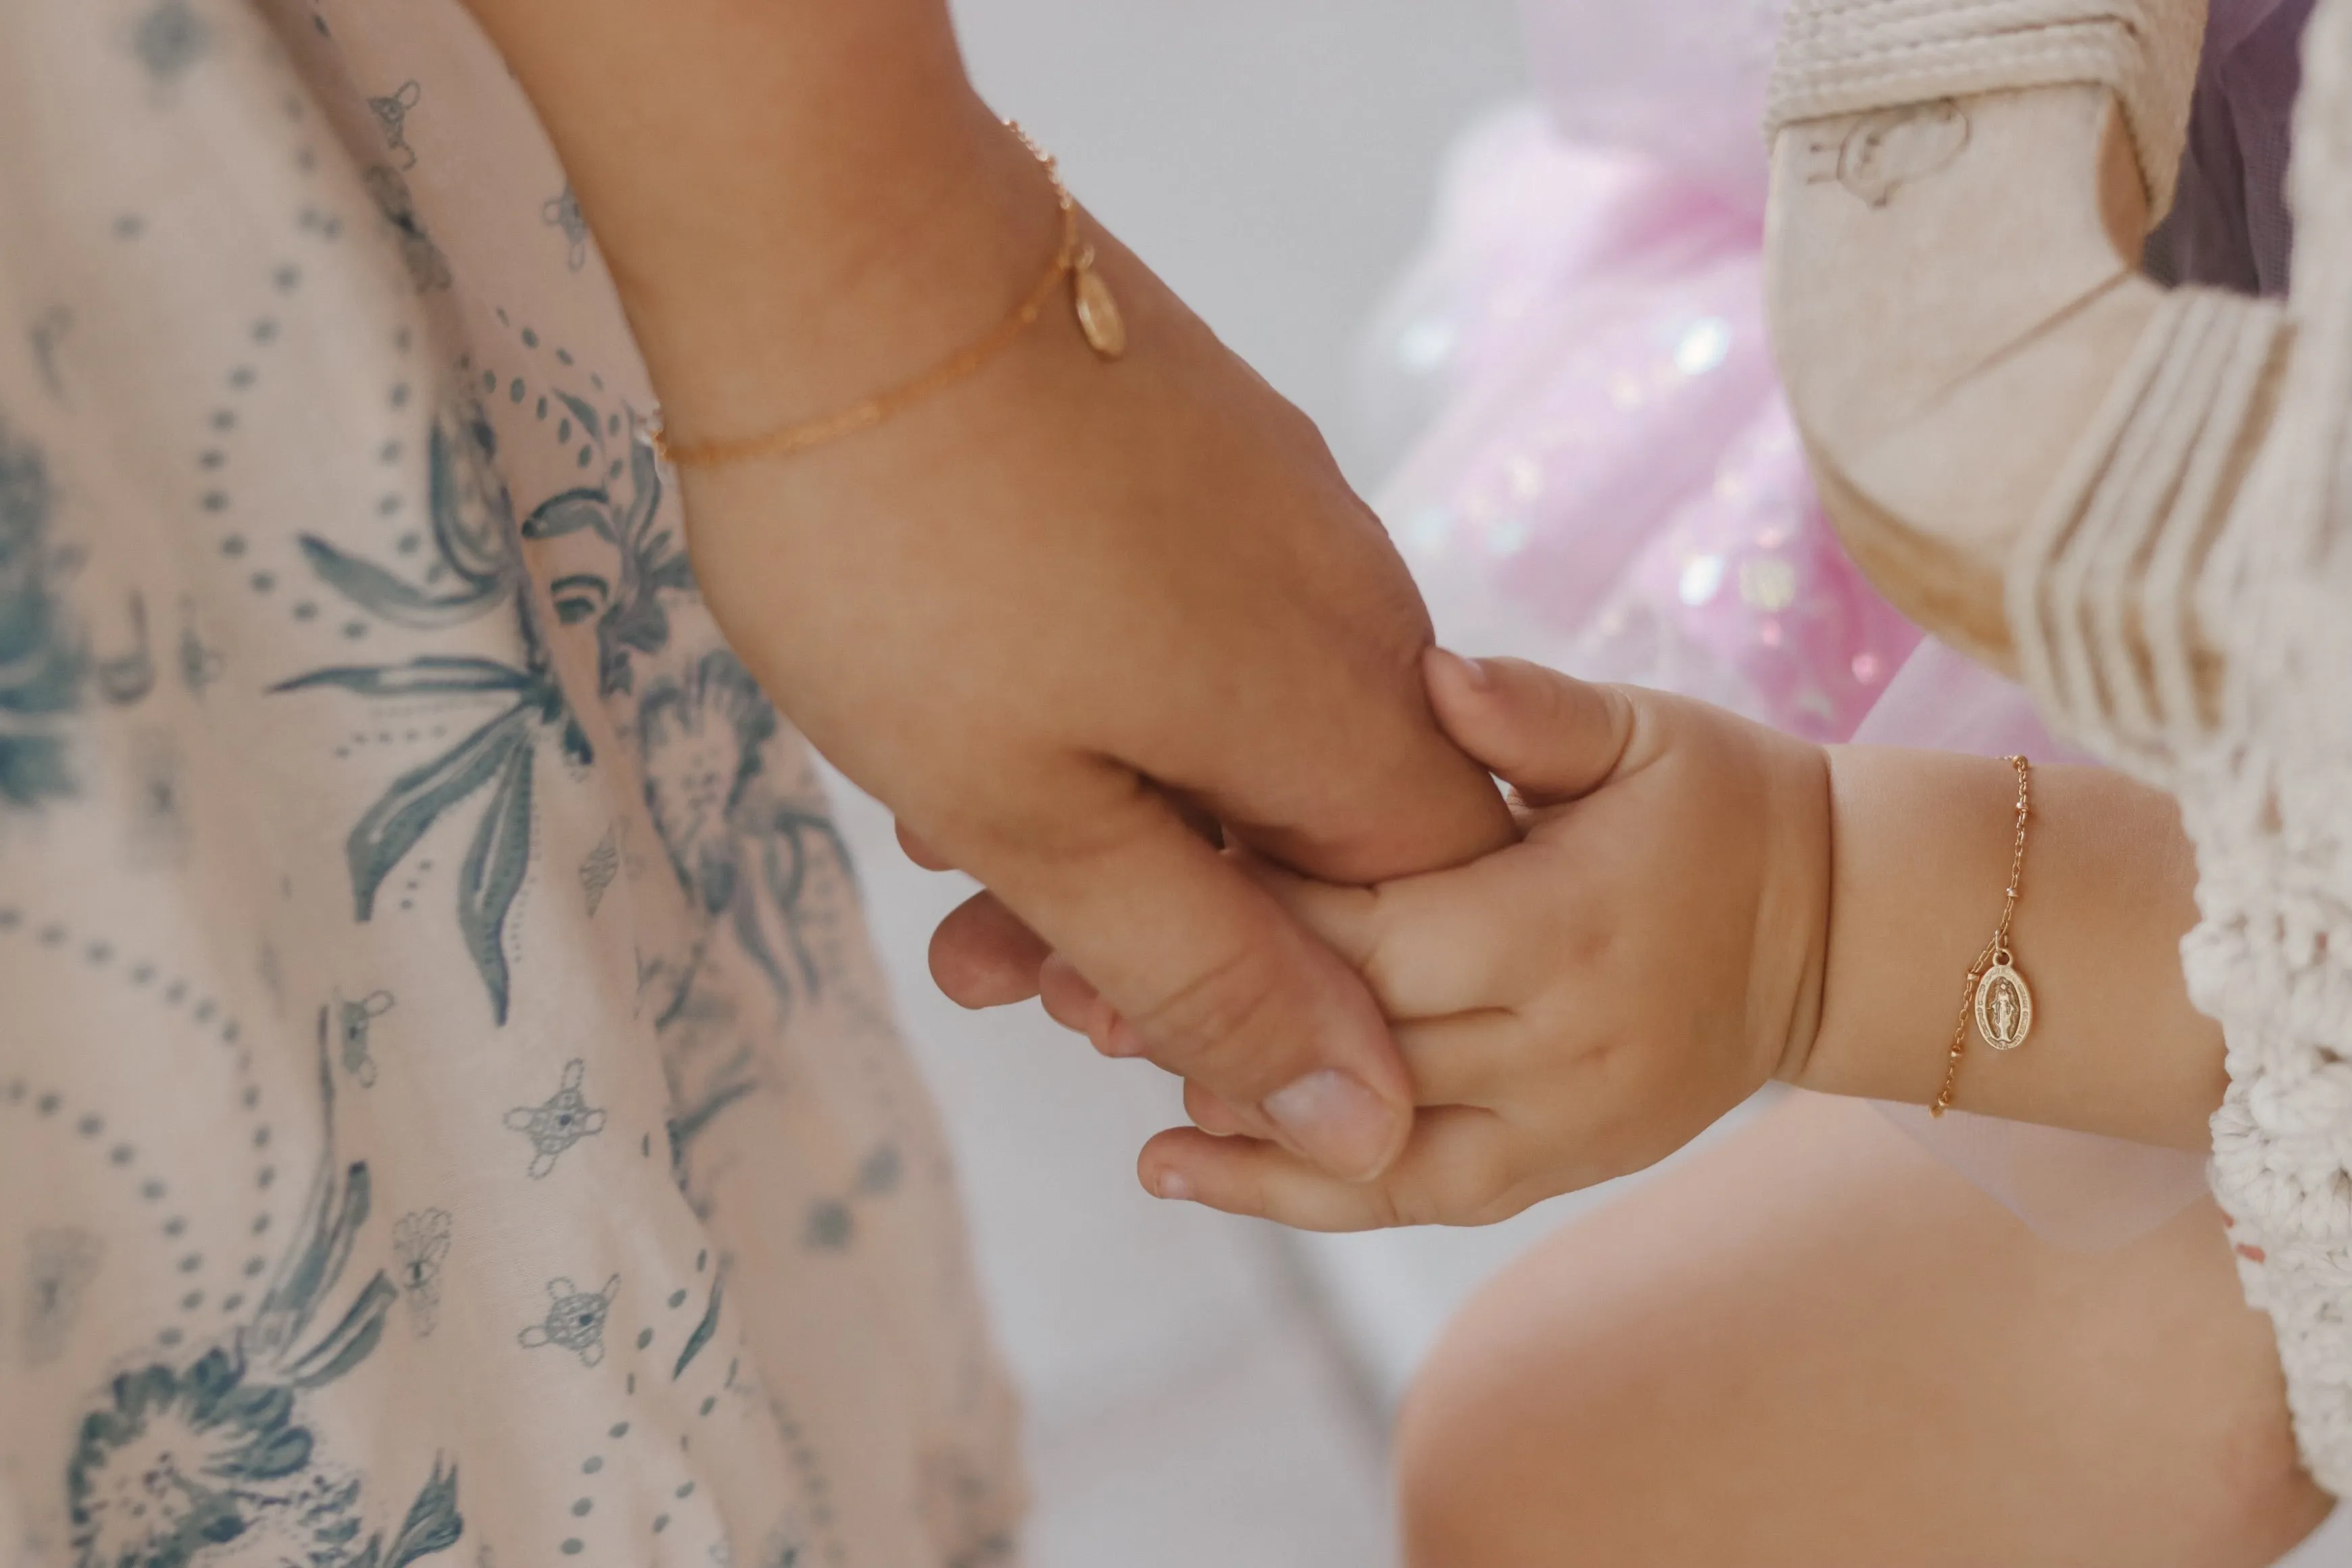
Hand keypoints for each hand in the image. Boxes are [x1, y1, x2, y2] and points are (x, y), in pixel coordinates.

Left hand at [674, 207, 1512, 1183]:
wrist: (833, 248)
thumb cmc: (910, 556)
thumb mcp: (1040, 818)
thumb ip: (1207, 974)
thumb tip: (1368, 1117)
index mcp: (1339, 714)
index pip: (1423, 911)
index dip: (1299, 1001)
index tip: (1131, 1016)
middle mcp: (1348, 604)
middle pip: (1316, 823)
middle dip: (1164, 915)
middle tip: (995, 952)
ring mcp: (1280, 507)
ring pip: (1235, 719)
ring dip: (1109, 808)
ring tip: (946, 831)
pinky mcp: (1208, 443)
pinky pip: (1197, 617)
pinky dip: (1099, 695)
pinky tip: (968, 695)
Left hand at [1110, 651, 1830, 1227]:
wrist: (1834, 931)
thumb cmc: (1720, 803)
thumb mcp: (1643, 732)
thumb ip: (1532, 715)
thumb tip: (1430, 676)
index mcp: (1562, 923)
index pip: (1368, 924)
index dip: (1244, 900)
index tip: (1129, 864)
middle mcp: (1555, 1042)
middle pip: (1342, 1027)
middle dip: (1200, 1000)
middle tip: (1051, 978)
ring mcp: (1558, 1122)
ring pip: (1360, 1137)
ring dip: (1224, 1107)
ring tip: (1096, 1064)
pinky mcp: (1554, 1167)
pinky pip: (1407, 1196)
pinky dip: (1290, 1190)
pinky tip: (1177, 1167)